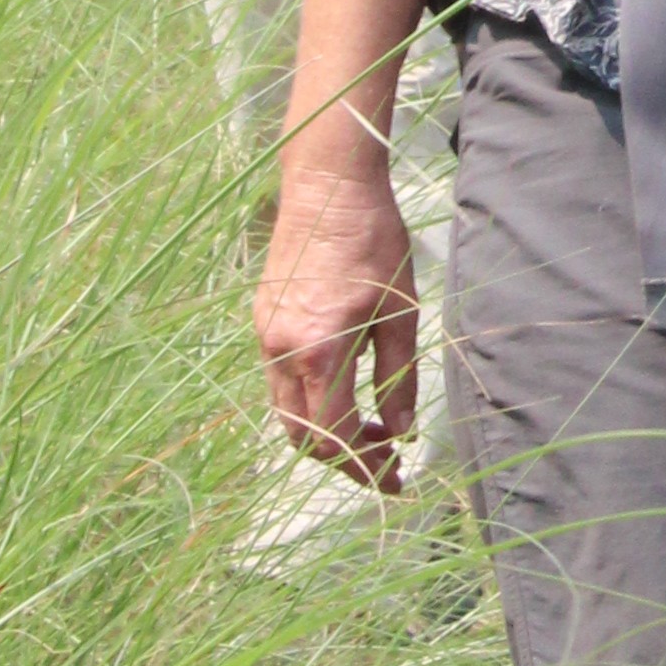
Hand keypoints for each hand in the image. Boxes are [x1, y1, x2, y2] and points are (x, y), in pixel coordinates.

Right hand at [255, 151, 420, 493]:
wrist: (327, 185)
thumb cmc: (372, 241)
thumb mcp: (400, 311)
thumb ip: (397, 377)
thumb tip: (401, 430)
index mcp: (318, 351)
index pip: (335, 436)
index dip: (366, 467)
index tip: (395, 479)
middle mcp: (281, 351)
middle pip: (303, 436)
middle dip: (344, 459)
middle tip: (386, 461)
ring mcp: (266, 336)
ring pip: (286, 412)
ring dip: (324, 432)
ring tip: (369, 429)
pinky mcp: (263, 321)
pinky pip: (279, 382)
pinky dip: (309, 401)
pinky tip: (344, 390)